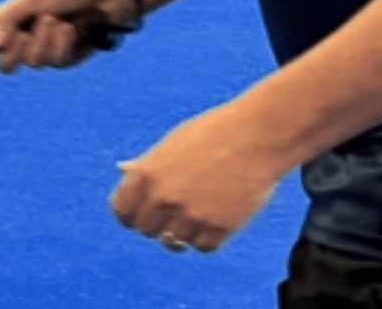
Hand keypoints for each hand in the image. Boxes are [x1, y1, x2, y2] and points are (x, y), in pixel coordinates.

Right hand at [0, 0, 128, 72]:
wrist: (102, 0)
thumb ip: (9, 18)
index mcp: (8, 22)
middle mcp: (21, 40)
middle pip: (4, 65)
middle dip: (16, 50)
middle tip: (22, 35)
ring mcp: (42, 52)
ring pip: (33, 62)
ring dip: (47, 39)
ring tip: (59, 21)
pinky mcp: (62, 60)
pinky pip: (56, 61)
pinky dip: (64, 43)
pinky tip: (72, 30)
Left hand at [110, 104, 288, 252]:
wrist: (258, 135)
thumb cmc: (215, 133)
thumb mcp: (174, 144)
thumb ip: (149, 164)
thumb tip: (123, 169)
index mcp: (148, 173)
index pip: (122, 211)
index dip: (131, 214)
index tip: (141, 215)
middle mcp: (165, 196)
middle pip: (147, 229)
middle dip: (159, 223)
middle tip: (176, 211)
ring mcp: (192, 214)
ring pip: (175, 242)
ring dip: (185, 231)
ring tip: (200, 210)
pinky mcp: (219, 227)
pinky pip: (203, 247)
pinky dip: (209, 238)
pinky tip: (216, 218)